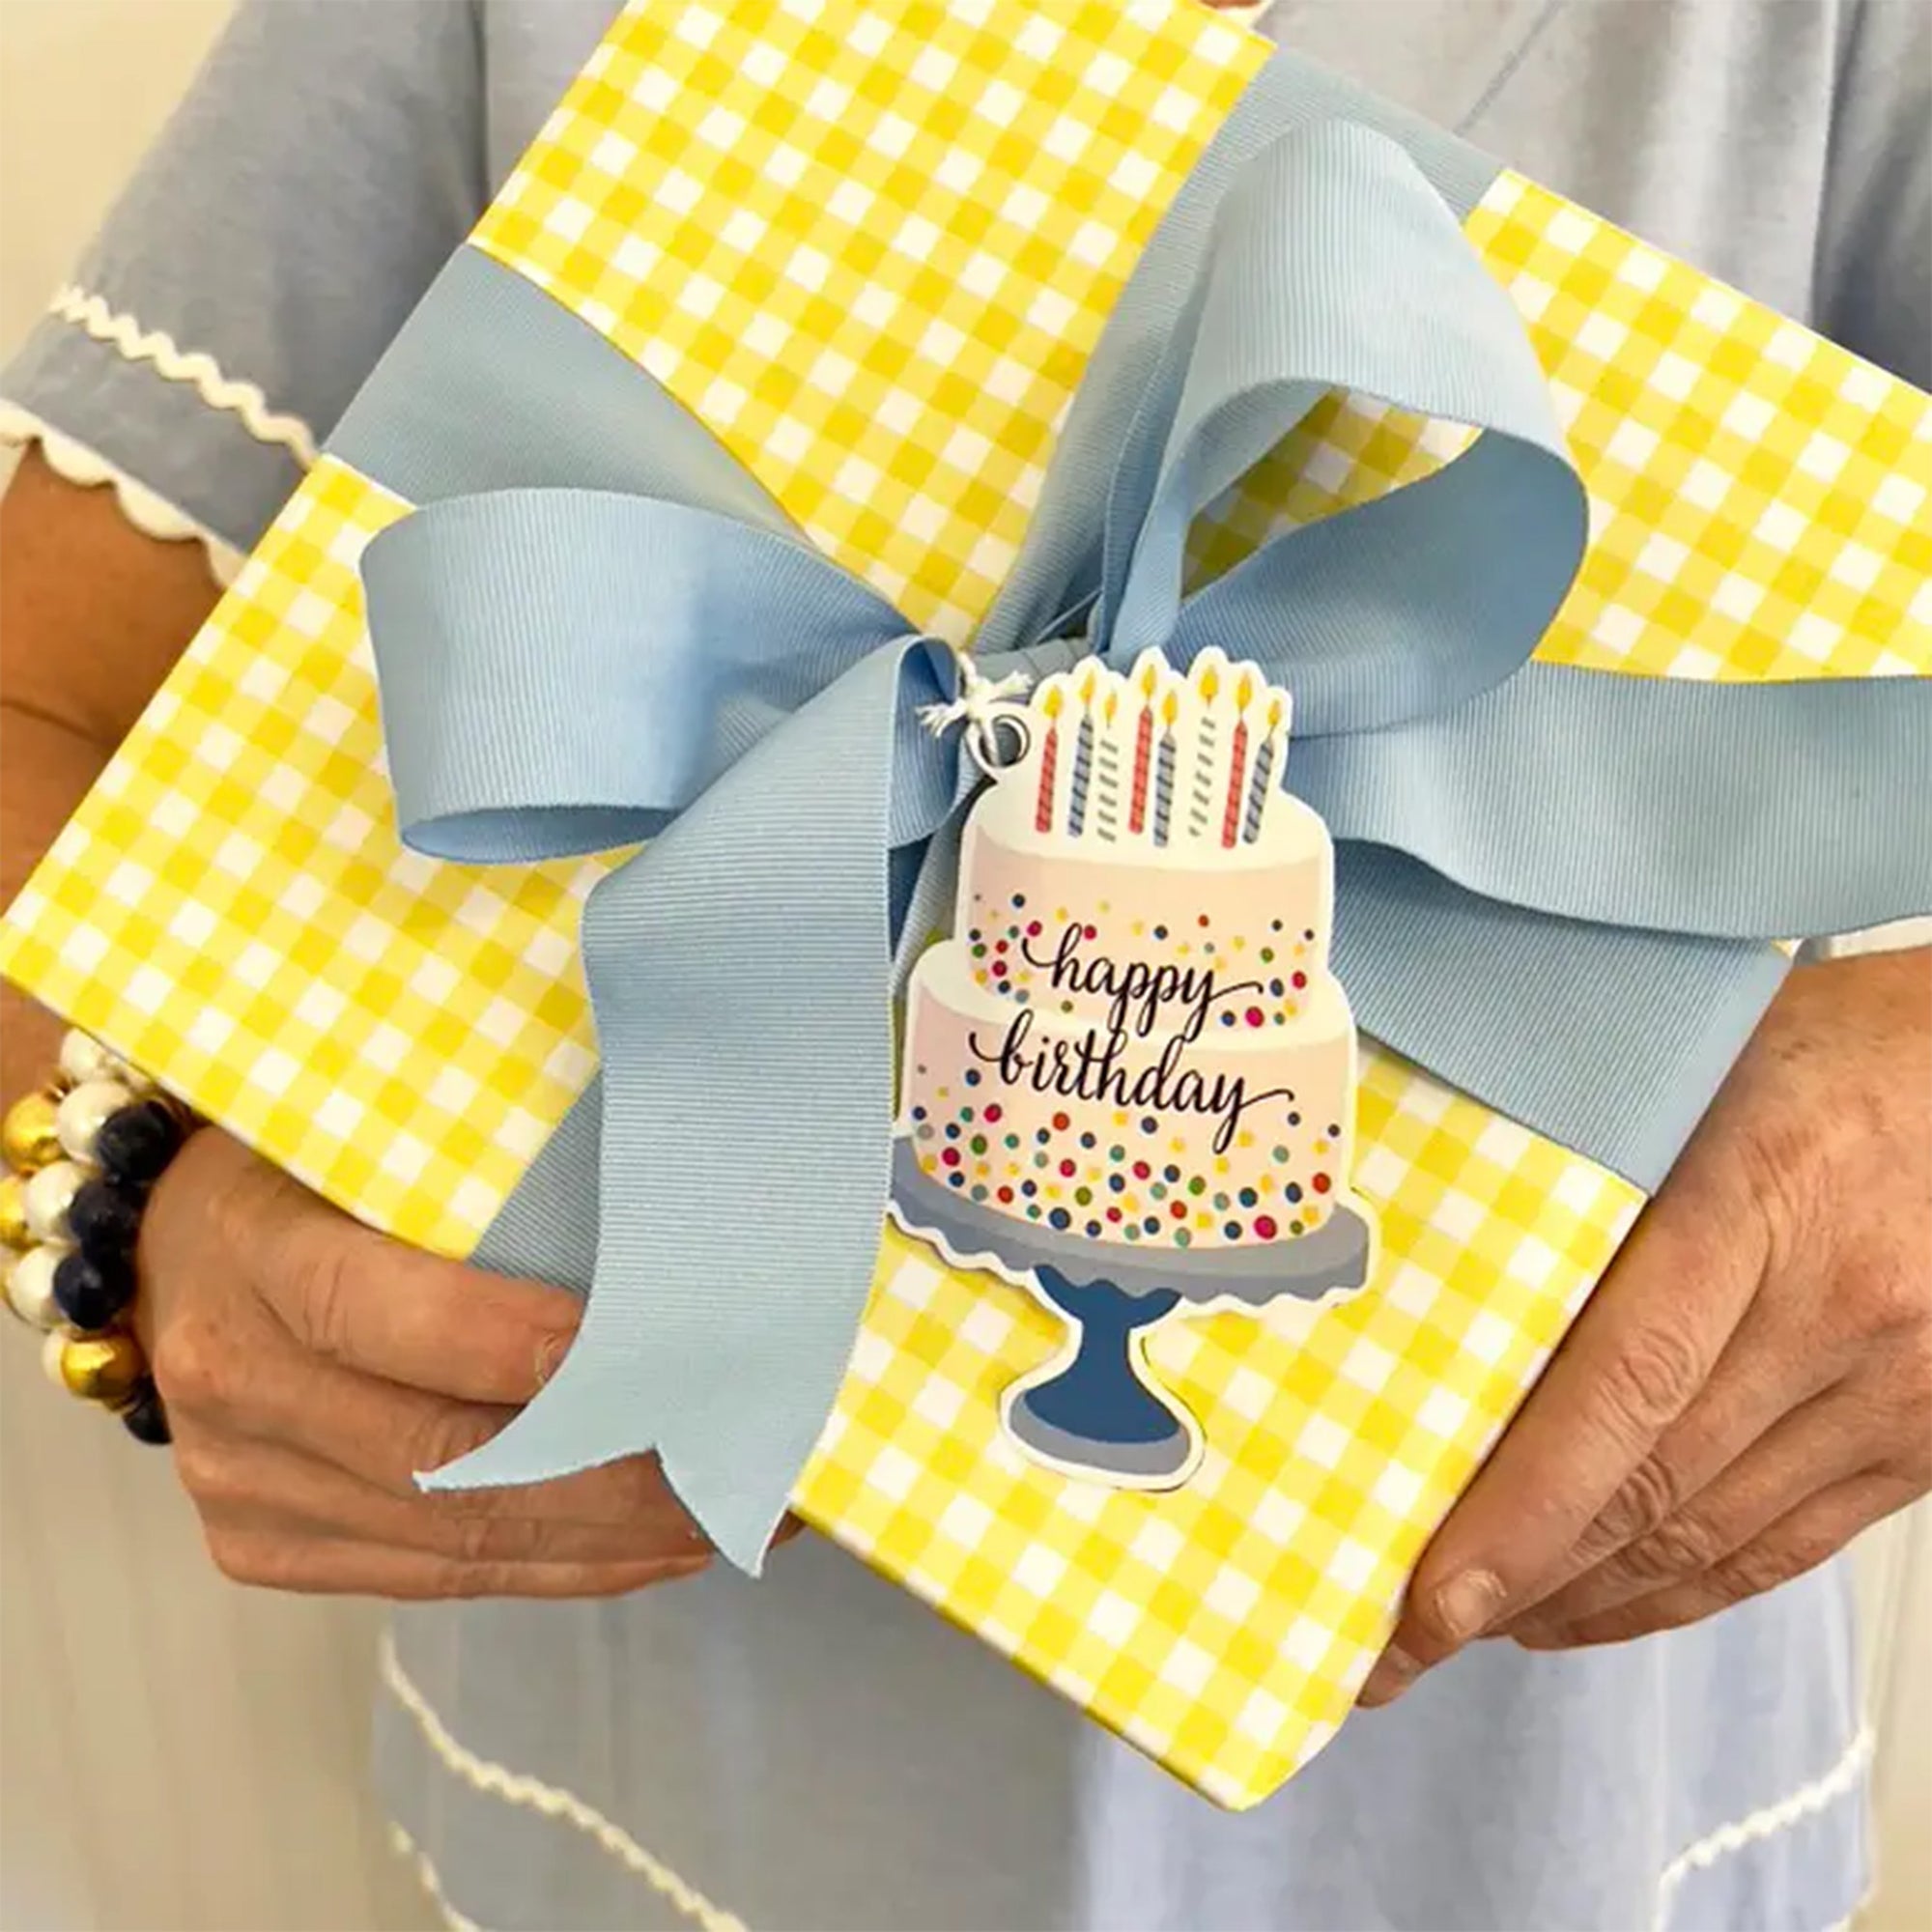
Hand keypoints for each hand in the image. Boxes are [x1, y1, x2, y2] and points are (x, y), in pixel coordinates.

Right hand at [137, 1131, 715, 1597]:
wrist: (164, 1250)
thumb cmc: (305, 1165)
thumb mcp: (362, 1131)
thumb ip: (474, 1166)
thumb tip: (659, 1202)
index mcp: (252, 1250)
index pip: (383, 1312)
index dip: (519, 1343)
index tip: (656, 1352)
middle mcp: (232, 1382)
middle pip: (442, 1457)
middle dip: (616, 1472)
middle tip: (745, 1456)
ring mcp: (243, 1481)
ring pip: (455, 1538)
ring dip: (612, 1535)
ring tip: (732, 1509)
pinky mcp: (263, 1547)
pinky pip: (435, 1577)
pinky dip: (557, 1568)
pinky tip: (653, 1549)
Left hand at [1361, 947, 1930, 1702]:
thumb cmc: (1837, 1045)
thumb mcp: (1698, 1064)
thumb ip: (1580, 1146)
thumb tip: (1426, 1231)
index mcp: (1760, 1198)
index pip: (1619, 1388)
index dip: (1520, 1509)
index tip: (1428, 1589)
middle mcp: (1838, 1312)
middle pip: (1653, 1487)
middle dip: (1513, 1584)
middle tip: (1397, 1641)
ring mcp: (1897, 1388)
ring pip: (1711, 1537)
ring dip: (1581, 1600)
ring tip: (1468, 1629)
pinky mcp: (1926, 1437)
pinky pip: (1784, 1546)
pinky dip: (1680, 1593)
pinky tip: (1593, 1606)